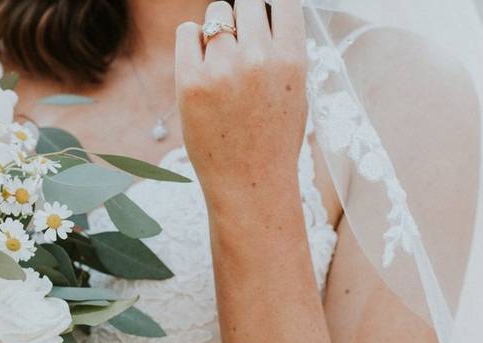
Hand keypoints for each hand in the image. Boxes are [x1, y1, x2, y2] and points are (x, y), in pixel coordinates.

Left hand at [176, 0, 307, 196]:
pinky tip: (201, 64)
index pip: (281, 1)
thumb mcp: (296, 93)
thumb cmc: (274, 141)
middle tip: (241, 47)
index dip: (270, 9)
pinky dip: (192, 41)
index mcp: (291, 59)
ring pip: (216, 14)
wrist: (250, 185)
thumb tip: (260, 15)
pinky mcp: (190, 81)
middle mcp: (258, 58)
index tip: (264, 23)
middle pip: (246, 3)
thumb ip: (282, 52)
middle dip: (243, 20)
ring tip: (222, 61)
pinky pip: (187, 32)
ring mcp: (222, 68)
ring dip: (218, 29)